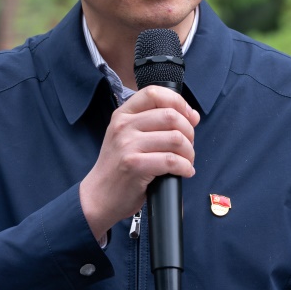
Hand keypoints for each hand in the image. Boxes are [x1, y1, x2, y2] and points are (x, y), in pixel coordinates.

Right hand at [79, 86, 200, 240]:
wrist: (98, 196)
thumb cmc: (118, 167)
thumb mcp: (128, 137)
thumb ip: (155, 123)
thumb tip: (192, 115)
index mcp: (123, 115)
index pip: (154, 93)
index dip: (178, 102)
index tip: (189, 117)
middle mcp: (123, 126)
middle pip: (171, 116)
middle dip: (189, 132)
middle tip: (188, 147)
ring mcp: (127, 145)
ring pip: (175, 138)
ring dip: (189, 152)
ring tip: (187, 161)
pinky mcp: (135, 165)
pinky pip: (172, 161)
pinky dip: (185, 167)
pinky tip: (184, 172)